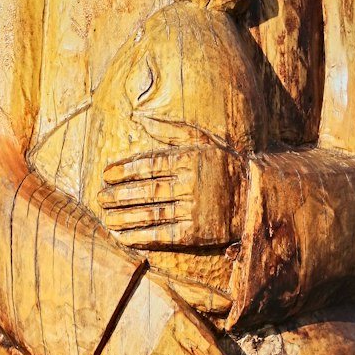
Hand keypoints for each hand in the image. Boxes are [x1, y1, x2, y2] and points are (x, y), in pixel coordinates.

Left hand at [98, 144, 245, 249]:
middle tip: (100, 197)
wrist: (254, 197)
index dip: (124, 170)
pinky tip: (124, 236)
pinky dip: (141, 236)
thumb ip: (170, 130)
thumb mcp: (202, 141)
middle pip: (147, 190)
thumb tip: (139, 118)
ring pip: (151, 213)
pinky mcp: (196, 233)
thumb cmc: (223, 165)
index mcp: (189, 159)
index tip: (106, 174)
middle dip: (119, 194)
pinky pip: (163, 234)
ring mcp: (193, 209)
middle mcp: (190, 184)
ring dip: (125, 217)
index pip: (149, 164)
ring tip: (106, 217)